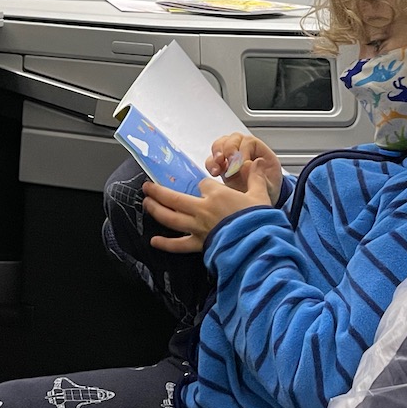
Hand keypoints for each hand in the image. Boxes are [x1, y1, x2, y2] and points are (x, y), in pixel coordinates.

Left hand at [142, 161, 273, 252]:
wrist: (258, 244)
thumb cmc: (259, 220)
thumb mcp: (260, 195)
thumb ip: (256, 178)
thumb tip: (257, 163)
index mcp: (217, 195)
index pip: (203, 184)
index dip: (204, 185)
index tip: (208, 188)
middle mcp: (203, 209)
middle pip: (174, 198)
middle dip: (159, 191)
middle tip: (147, 187)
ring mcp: (198, 227)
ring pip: (170, 218)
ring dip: (156, 210)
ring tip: (146, 203)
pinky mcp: (199, 244)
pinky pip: (179, 244)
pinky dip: (166, 243)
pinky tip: (154, 241)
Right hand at [205, 133, 282, 200]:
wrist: (259, 209)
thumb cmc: (267, 195)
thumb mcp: (269, 188)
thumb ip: (260, 177)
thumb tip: (247, 164)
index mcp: (262, 153)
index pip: (249, 142)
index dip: (243, 150)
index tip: (240, 164)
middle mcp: (246, 152)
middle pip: (234, 139)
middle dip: (229, 149)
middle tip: (229, 163)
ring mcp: (233, 158)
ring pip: (221, 144)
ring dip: (217, 153)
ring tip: (218, 167)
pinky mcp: (223, 167)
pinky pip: (213, 158)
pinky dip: (211, 163)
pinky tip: (214, 172)